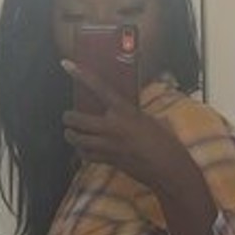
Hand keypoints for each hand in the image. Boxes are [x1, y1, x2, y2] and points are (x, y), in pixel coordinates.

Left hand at [61, 60, 180, 188]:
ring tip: (70, 132)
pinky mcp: (109, 161)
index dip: (82, 75)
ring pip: (78, 140)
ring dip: (71, 135)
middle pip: (78, 120)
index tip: (66, 65)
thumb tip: (124, 113)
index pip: (99, 88)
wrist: (168, 168)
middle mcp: (113, 127)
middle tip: (67, 116)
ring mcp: (109, 145)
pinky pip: (87, 155)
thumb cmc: (166, 142)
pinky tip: (83, 150)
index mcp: (126, 111)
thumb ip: (133, 115)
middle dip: (69, 118)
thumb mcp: (150, 121)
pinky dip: (82, 152)